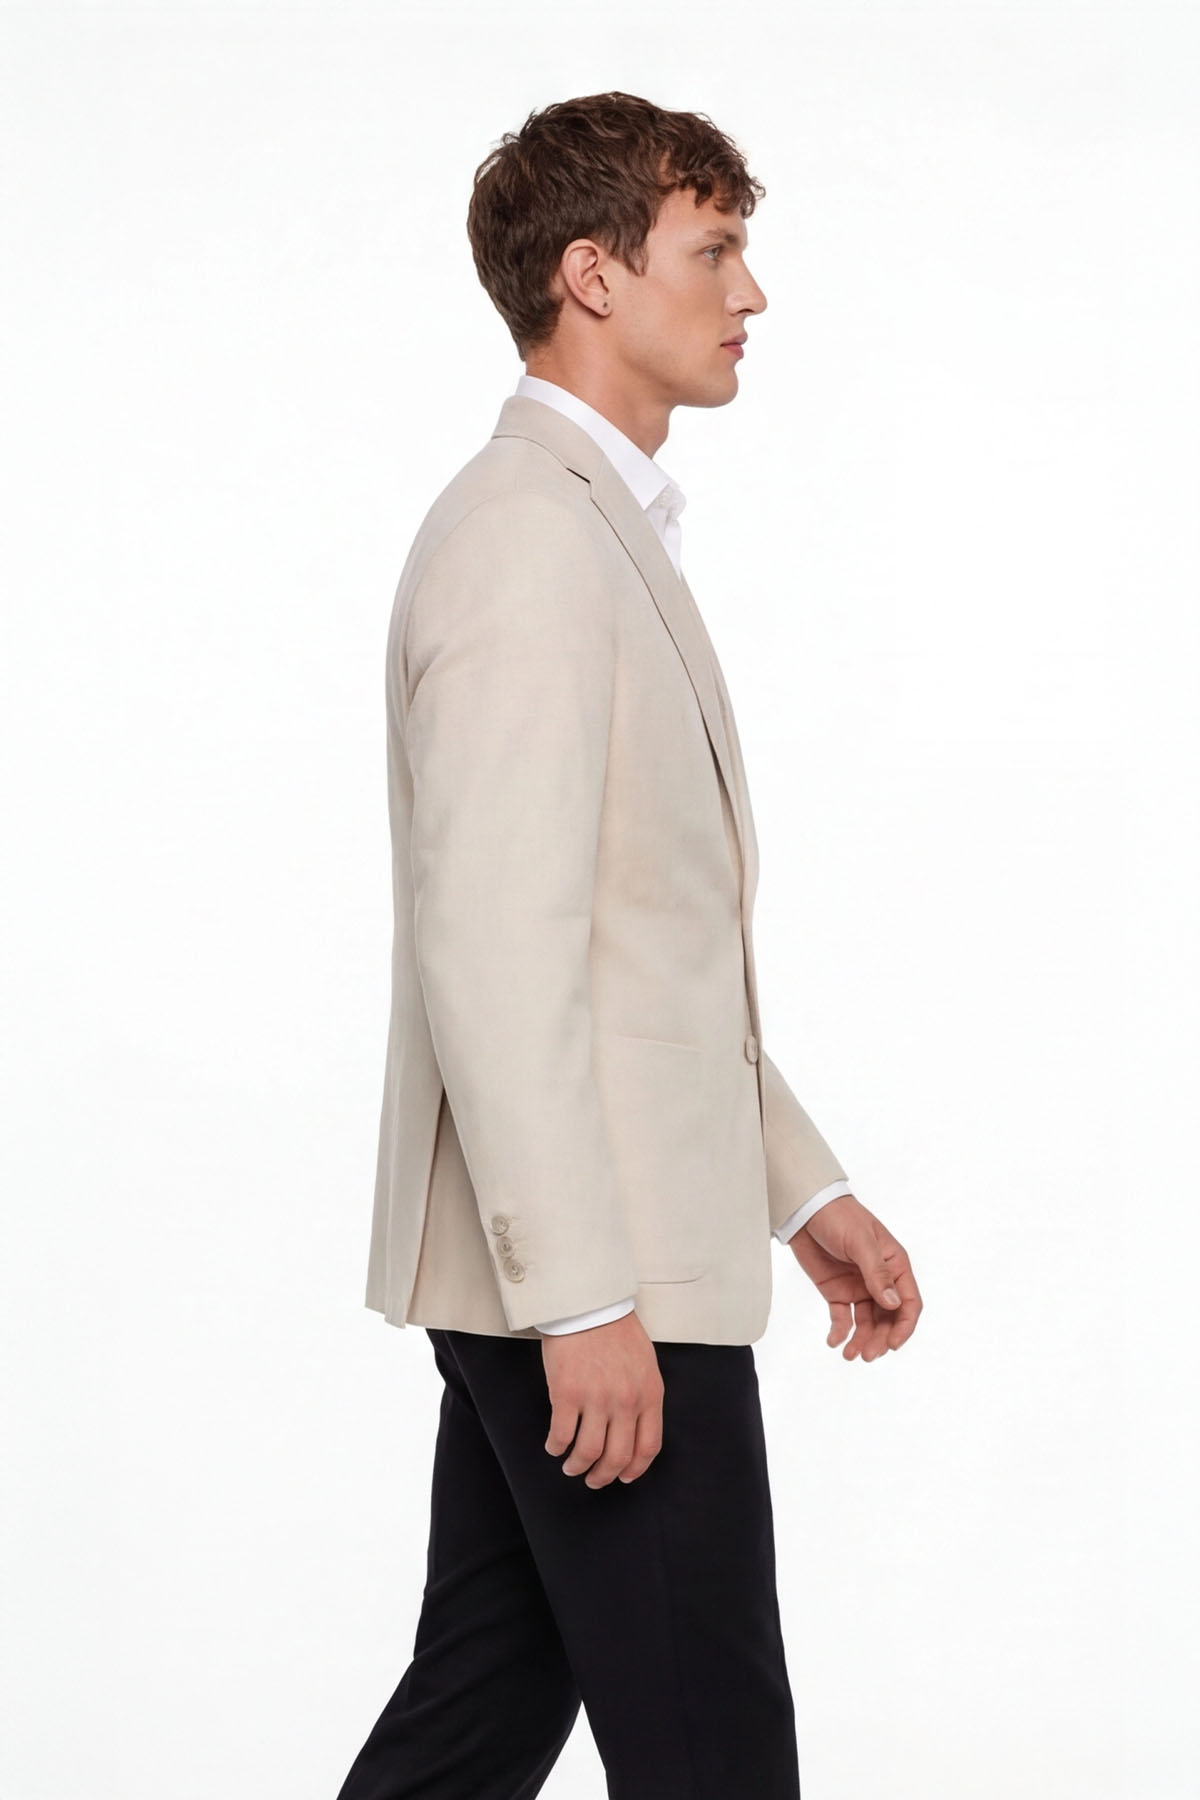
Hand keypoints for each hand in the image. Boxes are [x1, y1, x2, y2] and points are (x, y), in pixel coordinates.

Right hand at [541, 1308, 664, 1487]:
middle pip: (617, 1457)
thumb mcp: (645, 1363)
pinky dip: (556, 1447)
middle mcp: (625, 1401)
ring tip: (571, 1466)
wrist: (587, 1305)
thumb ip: (643, 1395)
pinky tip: (554, 1446)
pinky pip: (561, 1435)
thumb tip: (635, 1427)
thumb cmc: (615, 1330)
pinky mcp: (566, 1394)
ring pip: (588, 1453)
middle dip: (604, 1476)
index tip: (624, 1477)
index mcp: (649, 1394)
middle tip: (593, 1479)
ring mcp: (596, 1399)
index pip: (648, 1447)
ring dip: (578, 1467)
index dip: (635, 1469)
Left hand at [788, 1193, 921, 1361]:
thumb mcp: (861, 1242)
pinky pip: (843, 1318)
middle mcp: (880, 1280)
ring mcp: (858, 1287)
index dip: (904, 1326)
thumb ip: (877, 1273)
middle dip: (880, 1339)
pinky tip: (834, 1342)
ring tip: (850, 1355)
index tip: (893, 1345)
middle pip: (888, 1319)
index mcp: (894, 1265)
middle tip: (867, 1355)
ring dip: (862, 1340)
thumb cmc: (840, 1217)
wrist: (806, 1210)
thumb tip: (894, 1304)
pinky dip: (840, 1332)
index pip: (908, 1302)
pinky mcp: (837, 1292)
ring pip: (867, 1323)